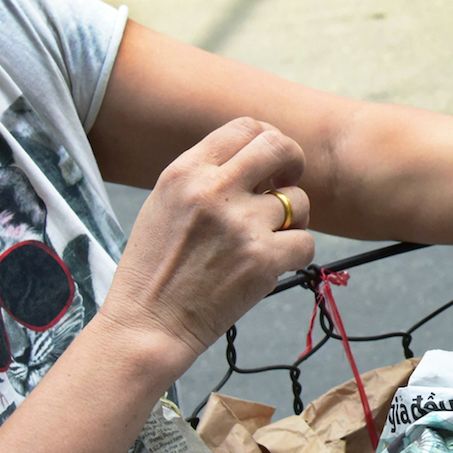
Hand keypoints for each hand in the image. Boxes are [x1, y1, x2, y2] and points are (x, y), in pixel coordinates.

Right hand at [98, 117, 314, 366]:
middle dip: (293, 160)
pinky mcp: (262, 260)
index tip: (270, 162)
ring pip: (298, 200)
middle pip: (279, 147)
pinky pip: (306, 242)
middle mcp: (213, 191)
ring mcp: (241, 225)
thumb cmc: (155, 268)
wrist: (147, 325)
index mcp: (185, 172)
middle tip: (288, 181)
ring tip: (268, 238)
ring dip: (294, 218)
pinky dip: (295, 253)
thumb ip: (205, 176)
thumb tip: (256, 157)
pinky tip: (272, 263)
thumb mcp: (164, 203)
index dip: (267, 140)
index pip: (245, 127)